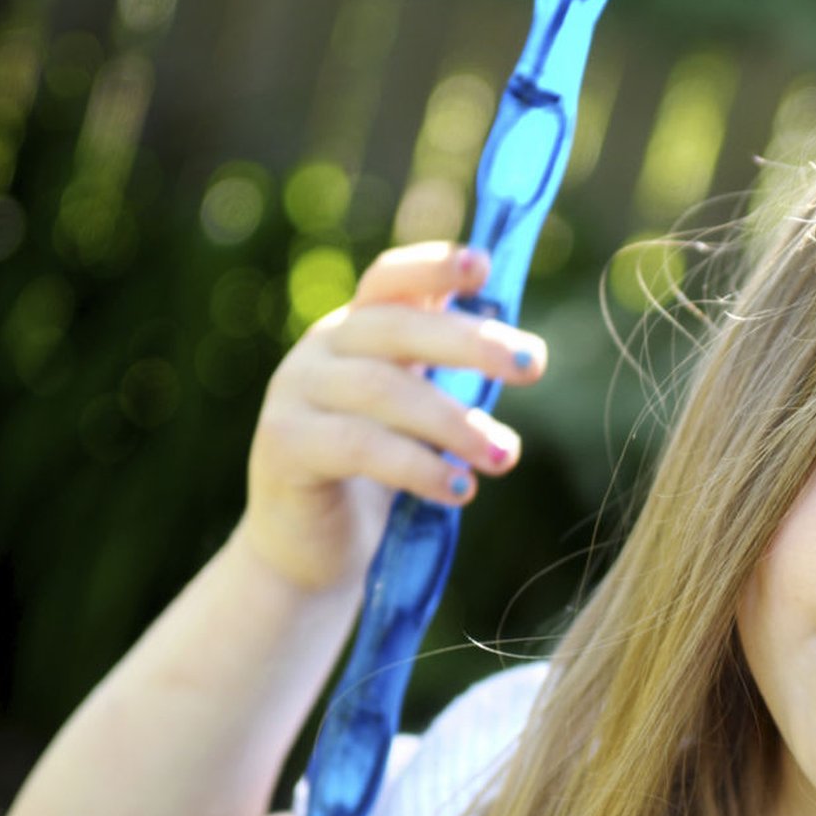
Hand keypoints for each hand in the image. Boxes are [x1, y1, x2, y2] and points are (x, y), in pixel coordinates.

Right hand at [239, 242, 546, 590]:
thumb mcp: (418, 416)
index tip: (485, 265)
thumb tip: (524, 353)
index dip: (434, 264)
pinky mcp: (283, 444)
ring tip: (504, 455)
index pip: (391, 279)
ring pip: (383, 389)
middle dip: (472, 343)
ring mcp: (296, 391)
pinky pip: (359, 445)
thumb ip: (450, 378)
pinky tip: (460, 490)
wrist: (313, 551)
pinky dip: (417, 467)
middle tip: (532, 365)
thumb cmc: (380, 476)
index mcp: (358, 328)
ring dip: (453, 422)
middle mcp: (322, 347)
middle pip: (398, 327)